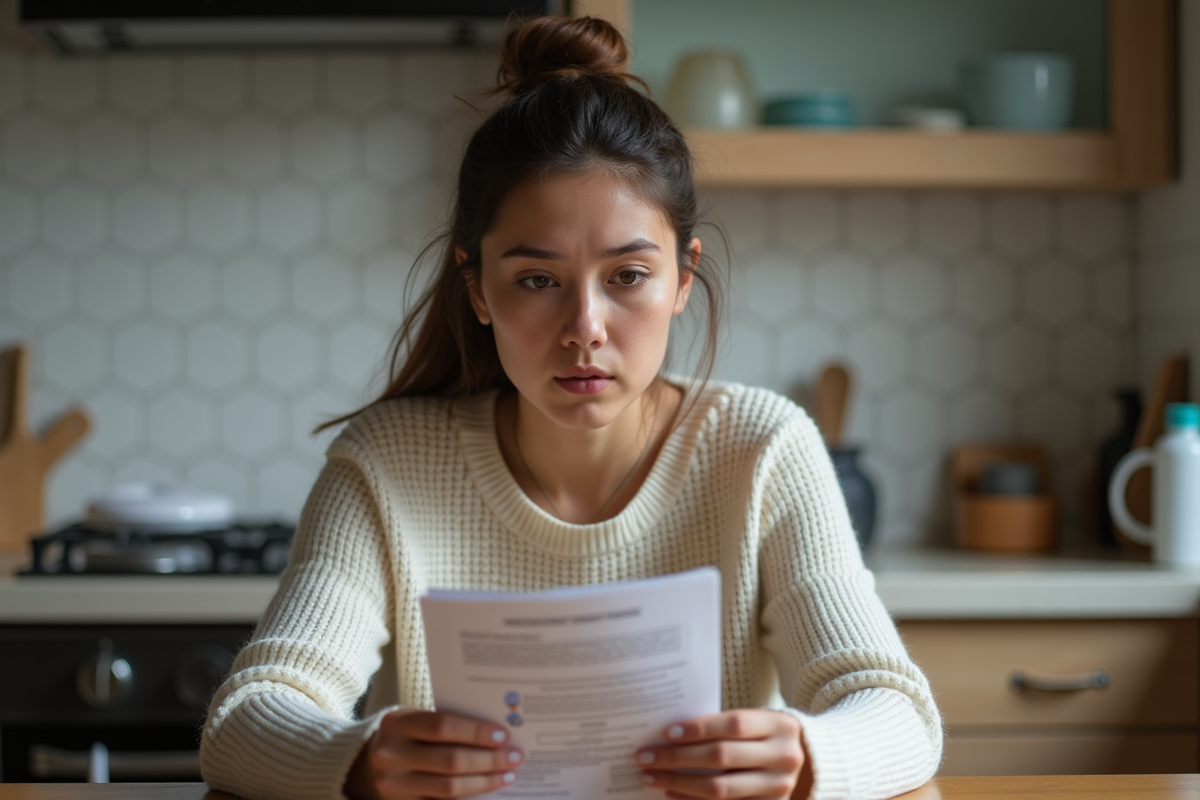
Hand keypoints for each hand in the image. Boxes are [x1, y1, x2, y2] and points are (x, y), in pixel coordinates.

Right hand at [345, 710, 522, 799]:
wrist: (361, 763)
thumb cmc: (403, 735)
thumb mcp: (414, 720)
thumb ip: (445, 724)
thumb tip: (496, 733)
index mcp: (396, 723)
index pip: (443, 726)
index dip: (475, 732)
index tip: (503, 736)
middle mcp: (390, 755)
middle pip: (450, 760)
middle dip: (488, 760)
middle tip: (515, 757)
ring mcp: (392, 786)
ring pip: (448, 788)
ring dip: (483, 783)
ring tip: (506, 775)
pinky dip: (466, 799)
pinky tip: (485, 793)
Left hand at [635, 709, 809, 799]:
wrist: (809, 762)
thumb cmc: (766, 735)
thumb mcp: (757, 721)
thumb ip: (723, 725)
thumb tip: (669, 733)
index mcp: (780, 726)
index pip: (734, 725)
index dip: (699, 728)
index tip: (666, 732)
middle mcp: (784, 757)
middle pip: (723, 757)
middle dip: (678, 758)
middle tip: (646, 756)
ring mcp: (779, 788)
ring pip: (721, 789)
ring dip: (680, 783)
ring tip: (652, 777)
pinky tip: (671, 794)